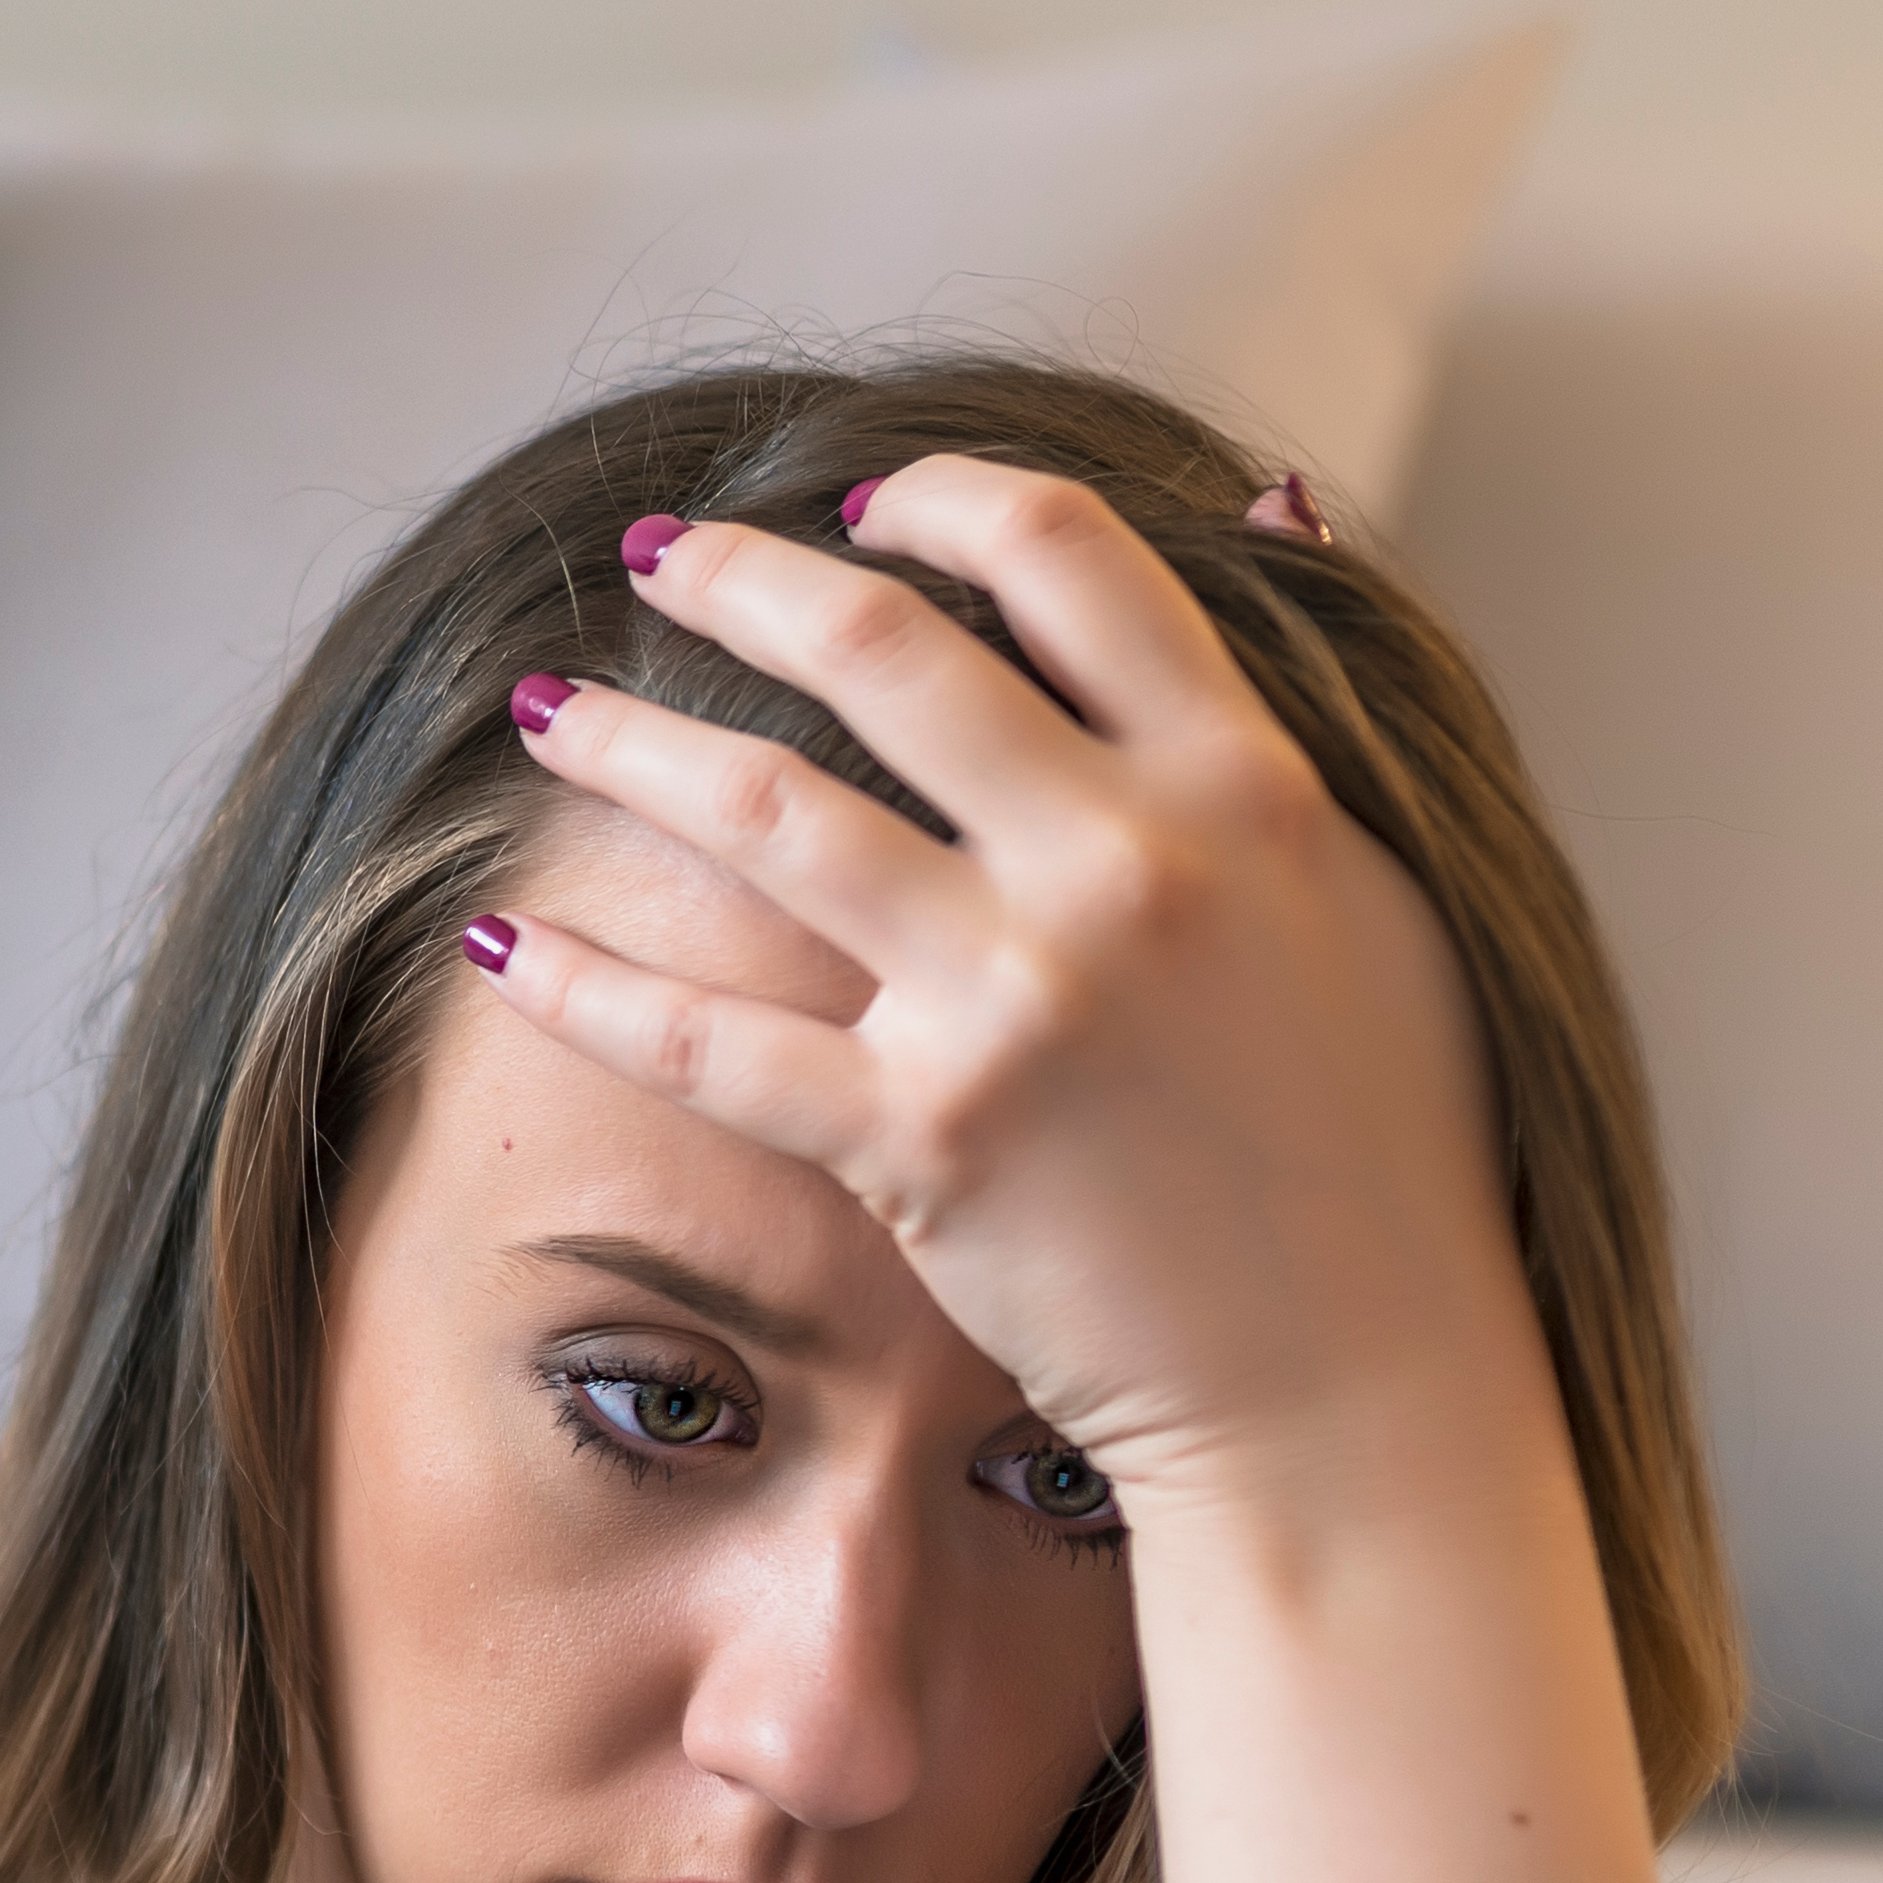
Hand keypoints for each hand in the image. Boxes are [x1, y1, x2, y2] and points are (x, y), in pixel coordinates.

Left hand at [476, 466, 1664, 1882]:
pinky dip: (591, 988)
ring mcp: (1018, 999)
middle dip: (741, 583)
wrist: (1355, 1382)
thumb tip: (1271, 507)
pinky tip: (500, 945)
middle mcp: (1123, 866)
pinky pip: (715, 1042)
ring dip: (631, 744)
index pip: (1070, 561)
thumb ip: (1286, 716)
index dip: (943, 502)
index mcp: (1244, 788)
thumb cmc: (1380, 1152)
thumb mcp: (1383, 897)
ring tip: (543, 710)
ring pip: (768, 815)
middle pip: (887, 654)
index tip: (858, 500)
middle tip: (651, 554)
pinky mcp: (928, 1136)